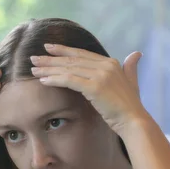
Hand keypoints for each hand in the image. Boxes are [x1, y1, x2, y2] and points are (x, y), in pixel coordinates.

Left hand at [30, 44, 149, 135]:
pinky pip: (69, 80)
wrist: (133, 120)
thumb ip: (130, 67)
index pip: (81, 54)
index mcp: (111, 62)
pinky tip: (43, 81)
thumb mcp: (131, 81)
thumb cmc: (130, 105)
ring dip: (48, 69)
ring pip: (68, 69)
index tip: (48, 48)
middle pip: (71, 60)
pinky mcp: (94, 87)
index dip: (63, 50)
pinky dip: (55, 79)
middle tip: (33, 58)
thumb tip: (136, 54)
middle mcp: (105, 65)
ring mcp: (100, 75)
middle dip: (50, 59)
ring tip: (33, 69)